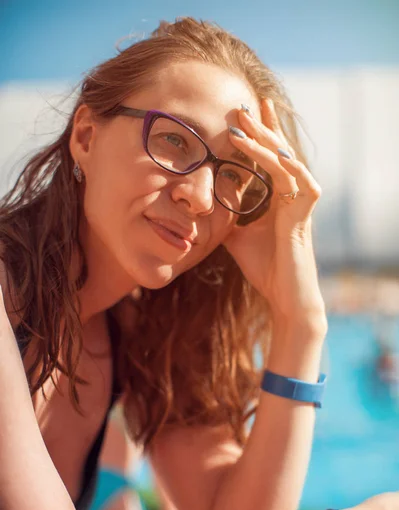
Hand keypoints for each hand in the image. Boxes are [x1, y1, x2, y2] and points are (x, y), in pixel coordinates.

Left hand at [224, 100, 325, 330]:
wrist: (283, 295)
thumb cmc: (264, 267)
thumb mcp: (236, 236)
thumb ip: (229, 217)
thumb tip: (206, 207)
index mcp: (279, 196)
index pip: (270, 157)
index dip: (261, 133)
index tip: (245, 111)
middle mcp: (293, 193)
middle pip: (277, 150)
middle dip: (259, 127)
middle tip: (241, 105)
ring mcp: (301, 201)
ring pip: (285, 160)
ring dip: (264, 140)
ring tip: (243, 121)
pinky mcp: (306, 212)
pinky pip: (296, 180)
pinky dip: (283, 164)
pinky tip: (273, 150)